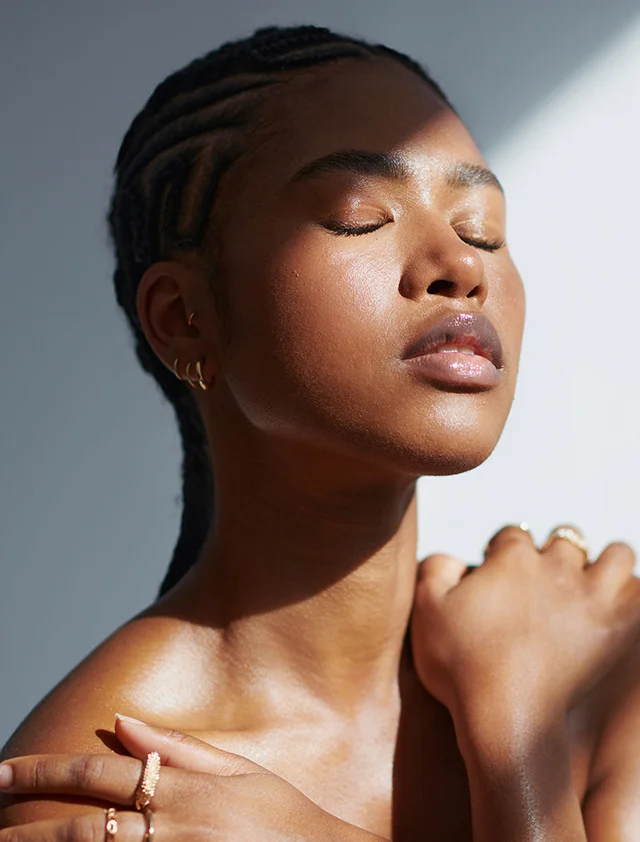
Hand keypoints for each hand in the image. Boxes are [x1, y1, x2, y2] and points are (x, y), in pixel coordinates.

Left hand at [0, 716, 384, 841]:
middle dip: (28, 827)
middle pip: (84, 827)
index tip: (3, 773)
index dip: (46, 772)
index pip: (100, 774)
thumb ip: (179, 748)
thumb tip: (123, 723)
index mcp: (184, 790)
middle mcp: (173, 830)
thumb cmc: (284, 817)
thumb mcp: (240, 771)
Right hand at [410, 524, 639, 720]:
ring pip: (617, 556)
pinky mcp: (620, 626)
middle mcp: (557, 566)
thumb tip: (453, 555)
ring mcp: (594, 594)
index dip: (503, 550)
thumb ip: (434, 569)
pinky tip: (614, 611)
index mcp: (512, 558)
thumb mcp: (427, 611)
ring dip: (605, 565)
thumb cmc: (463, 667)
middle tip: (543, 583)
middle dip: (554, 555)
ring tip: (591, 586)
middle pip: (566, 540)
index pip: (513, 535)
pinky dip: (630, 597)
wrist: (508, 718)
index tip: (498, 570)